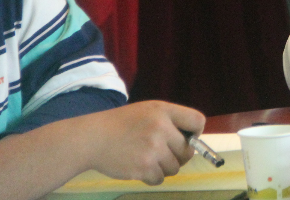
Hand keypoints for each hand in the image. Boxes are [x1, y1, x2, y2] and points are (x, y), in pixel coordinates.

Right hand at [85, 101, 205, 185]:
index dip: (195, 133)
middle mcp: (161, 128)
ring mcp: (152, 149)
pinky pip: (160, 178)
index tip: (187, 138)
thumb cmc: (122, 124)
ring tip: (148, 159)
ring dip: (164, 167)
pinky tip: (140, 167)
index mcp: (164, 110)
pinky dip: (152, 177)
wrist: (92, 138)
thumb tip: (193, 141)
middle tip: (164, 153)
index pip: (198, 121)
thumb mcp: (148, 111)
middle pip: (188, 151)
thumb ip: (170, 120)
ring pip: (175, 167)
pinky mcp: (143, 167)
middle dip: (179, 155)